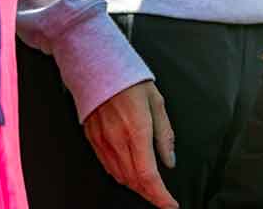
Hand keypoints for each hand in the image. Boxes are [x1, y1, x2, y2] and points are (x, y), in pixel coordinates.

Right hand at [84, 81, 177, 208]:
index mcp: (137, 130)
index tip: (170, 204)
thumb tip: (170, 161)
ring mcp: (102, 141)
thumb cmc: (131, 81)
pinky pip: (107, 167)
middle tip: (164, 198)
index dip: (160, 195)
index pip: (148, 174)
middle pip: (134, 181)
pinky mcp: (92, 140)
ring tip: (151, 188)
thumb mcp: (157, 103)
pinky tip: (131, 175)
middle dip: (150, 194)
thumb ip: (165, 135)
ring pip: (120, 176)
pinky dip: (121, 176)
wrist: (99, 67)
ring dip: (136, 186)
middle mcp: (117, 140)